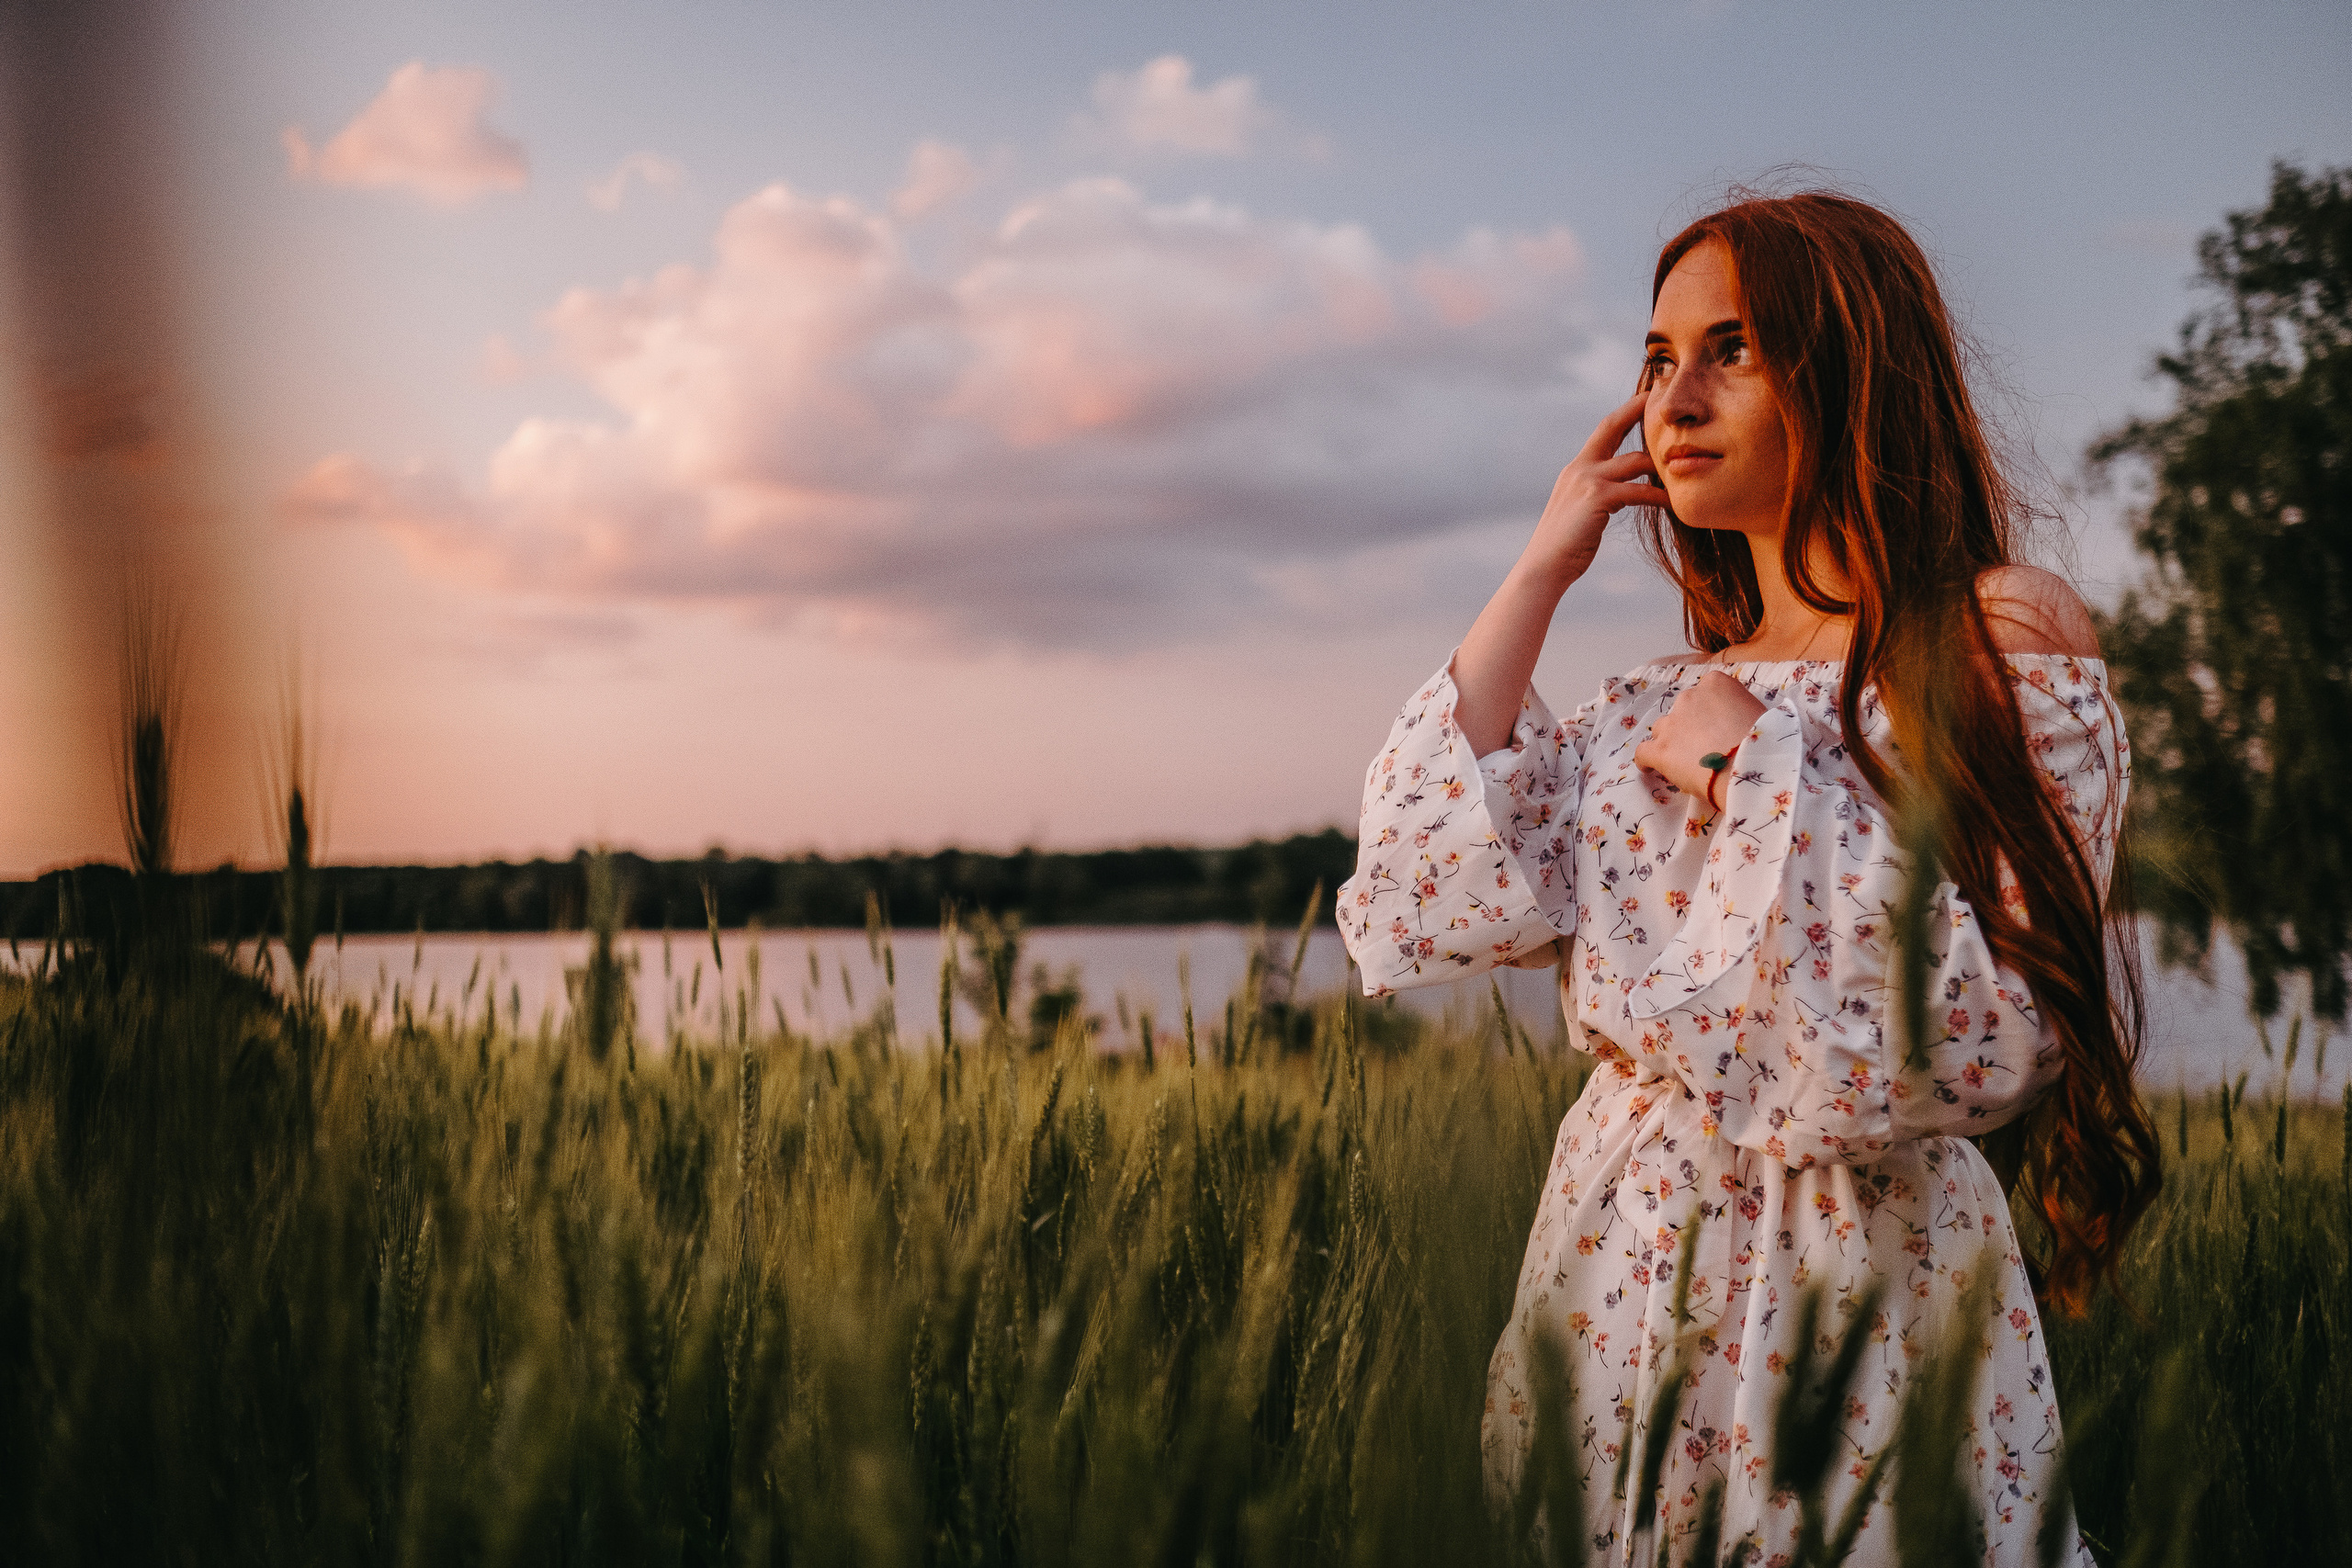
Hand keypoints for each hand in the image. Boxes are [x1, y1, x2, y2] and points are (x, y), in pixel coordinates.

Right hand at [1517, 390, 1659, 592]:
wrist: (1543, 567)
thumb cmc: (1565, 547)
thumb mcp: (1581, 512)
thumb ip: (1599, 495)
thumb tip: (1619, 494)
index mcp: (1575, 470)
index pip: (1603, 432)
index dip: (1624, 413)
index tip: (1645, 398)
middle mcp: (1579, 469)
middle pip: (1611, 427)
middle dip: (1637, 409)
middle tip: (1662, 397)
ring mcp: (1586, 481)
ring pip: (1634, 461)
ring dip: (1660, 465)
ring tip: (1681, 466)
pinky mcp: (1597, 498)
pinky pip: (1638, 491)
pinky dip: (1658, 495)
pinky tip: (1672, 502)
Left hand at [1634, 672, 1767, 806]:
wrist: (1751, 764)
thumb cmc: (1765, 740)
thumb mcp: (1759, 712)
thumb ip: (1741, 709)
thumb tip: (1741, 722)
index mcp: (1716, 684)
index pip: (1706, 691)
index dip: (1710, 710)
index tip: (1716, 724)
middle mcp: (1689, 697)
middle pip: (1682, 710)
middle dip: (1689, 726)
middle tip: (1704, 746)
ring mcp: (1671, 723)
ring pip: (1662, 730)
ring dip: (1670, 741)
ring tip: (1681, 760)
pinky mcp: (1659, 749)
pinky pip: (1643, 752)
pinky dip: (1646, 760)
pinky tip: (1650, 768)